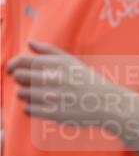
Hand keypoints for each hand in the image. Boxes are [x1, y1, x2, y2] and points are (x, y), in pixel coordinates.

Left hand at [7, 40, 138, 139]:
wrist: (108, 104)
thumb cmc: (88, 82)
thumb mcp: (72, 62)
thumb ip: (49, 50)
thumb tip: (29, 42)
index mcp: (58, 64)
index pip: (23, 61)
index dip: (13, 65)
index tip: (12, 70)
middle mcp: (55, 79)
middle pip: (20, 77)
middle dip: (21, 80)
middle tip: (31, 84)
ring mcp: (54, 97)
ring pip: (22, 93)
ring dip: (26, 95)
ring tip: (39, 95)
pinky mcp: (54, 113)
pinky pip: (28, 109)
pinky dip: (30, 108)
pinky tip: (42, 106)